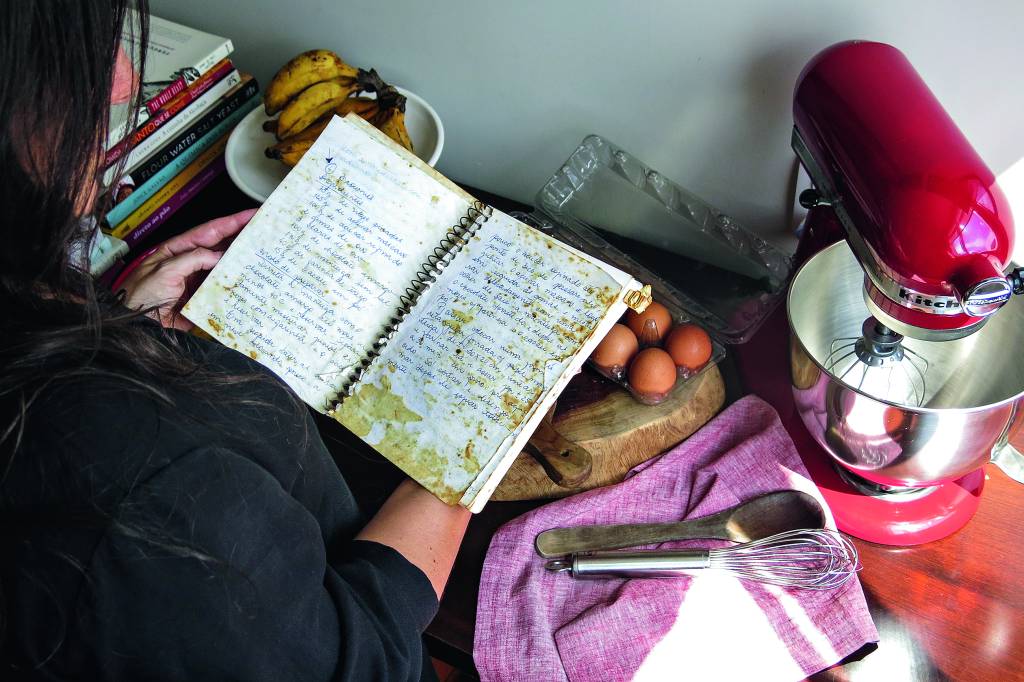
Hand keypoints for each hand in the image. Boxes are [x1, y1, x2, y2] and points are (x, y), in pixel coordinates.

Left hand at [120, 209, 256, 330]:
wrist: (137, 327)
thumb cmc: (141, 296)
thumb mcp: (164, 270)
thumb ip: (193, 259)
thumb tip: (221, 256)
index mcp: (180, 249)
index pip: (211, 231)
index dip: (233, 221)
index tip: (253, 214)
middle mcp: (193, 263)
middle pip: (223, 248)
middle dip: (244, 240)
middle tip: (268, 233)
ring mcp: (200, 282)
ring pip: (227, 269)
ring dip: (245, 264)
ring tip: (266, 257)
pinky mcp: (204, 301)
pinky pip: (225, 292)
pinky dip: (238, 289)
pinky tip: (253, 286)